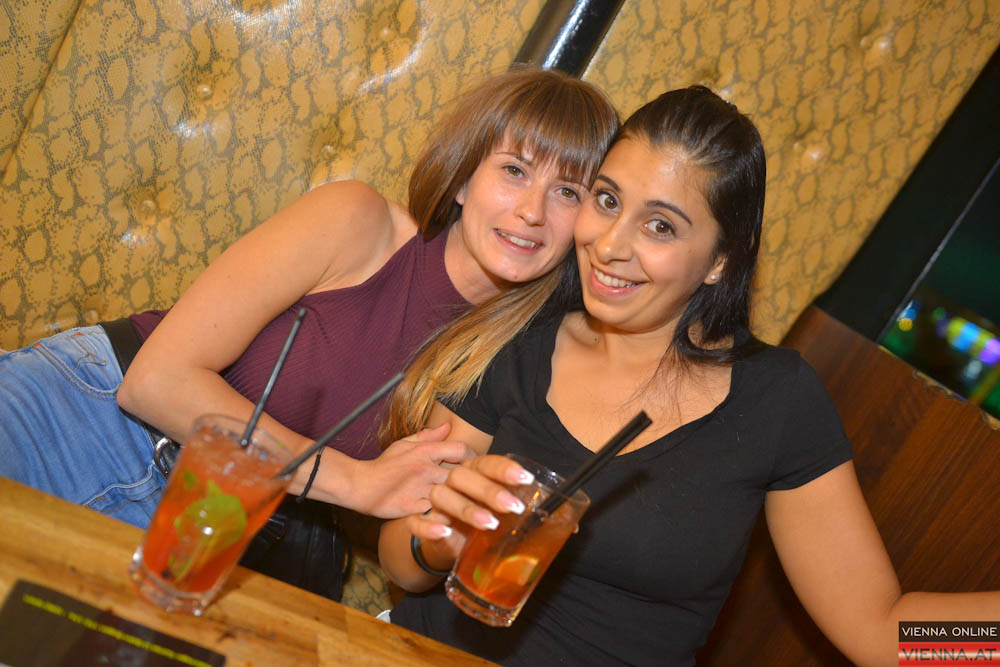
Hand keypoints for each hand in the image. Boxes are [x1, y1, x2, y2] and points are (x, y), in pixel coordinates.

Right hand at [354, 423, 474, 517]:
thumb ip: (428, 436)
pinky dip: (447, 518)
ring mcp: (418, 489)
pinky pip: (435, 514)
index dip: (475, 457)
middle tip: (493, 494)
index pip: (460, 449)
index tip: (480, 466)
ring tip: (486, 516)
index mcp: (424, 451)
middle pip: (462, 475)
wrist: (358, 485)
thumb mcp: (405, 445)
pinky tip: (458, 523)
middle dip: (480, 484)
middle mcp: (424, 468)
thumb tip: (448, 426)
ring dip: (469, 505)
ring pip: (452, 497)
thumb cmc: (384, 465)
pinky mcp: (411, 508)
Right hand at [407, 455, 535, 559]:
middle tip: (514, 507)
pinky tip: (446, 532)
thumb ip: (532, 515)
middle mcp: (452, 483)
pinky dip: (428, 527)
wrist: (451, 546)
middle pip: (463, 476)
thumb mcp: (506, 517)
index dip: (504, 469)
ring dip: (466, 508)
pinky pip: (415, 522)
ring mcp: (434, 504)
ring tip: (490, 524)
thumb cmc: (481, 524)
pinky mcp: (418, 524)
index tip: (526, 479)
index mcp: (474, 475)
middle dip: (489, 490)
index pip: (486, 464)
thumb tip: (573, 528)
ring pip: (440, 496)